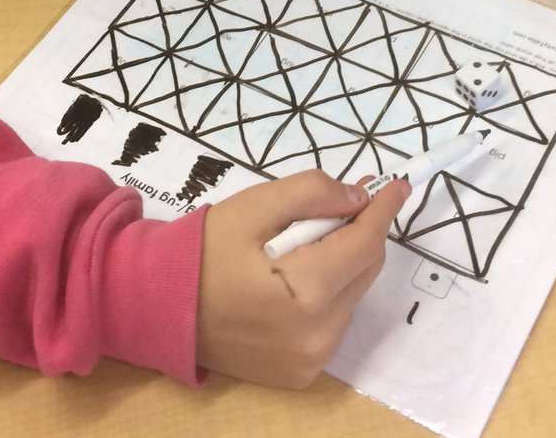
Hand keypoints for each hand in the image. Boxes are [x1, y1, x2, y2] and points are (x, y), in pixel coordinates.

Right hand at [195, 169, 408, 387]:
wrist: (157, 307)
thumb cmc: (201, 251)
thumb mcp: (253, 207)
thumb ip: (310, 194)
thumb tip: (357, 197)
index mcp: (305, 294)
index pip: (362, 243)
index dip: (382, 209)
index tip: (398, 183)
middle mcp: (317, 336)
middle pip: (363, 270)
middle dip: (361, 230)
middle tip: (348, 198)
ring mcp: (311, 361)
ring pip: (351, 295)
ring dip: (343, 260)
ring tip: (309, 236)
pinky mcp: (301, 372)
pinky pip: (333, 320)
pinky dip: (327, 290)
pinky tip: (297, 271)